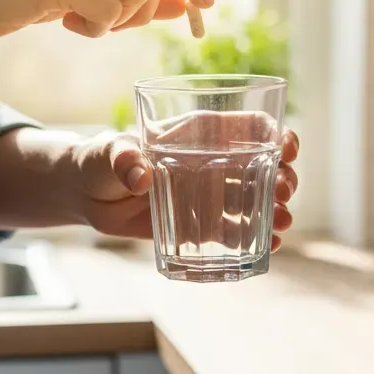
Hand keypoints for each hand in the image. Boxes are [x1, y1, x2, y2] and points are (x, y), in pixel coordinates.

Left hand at [68, 122, 299, 250]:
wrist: (86, 196)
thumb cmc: (98, 160)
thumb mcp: (107, 154)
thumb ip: (122, 158)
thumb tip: (140, 175)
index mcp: (199, 133)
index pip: (251, 127)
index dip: (276, 134)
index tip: (287, 150)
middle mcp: (213, 160)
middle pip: (264, 164)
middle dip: (283, 177)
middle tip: (283, 194)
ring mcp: (210, 192)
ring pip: (256, 198)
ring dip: (276, 209)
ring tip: (282, 223)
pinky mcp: (200, 221)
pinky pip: (235, 229)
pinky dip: (255, 237)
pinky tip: (270, 247)